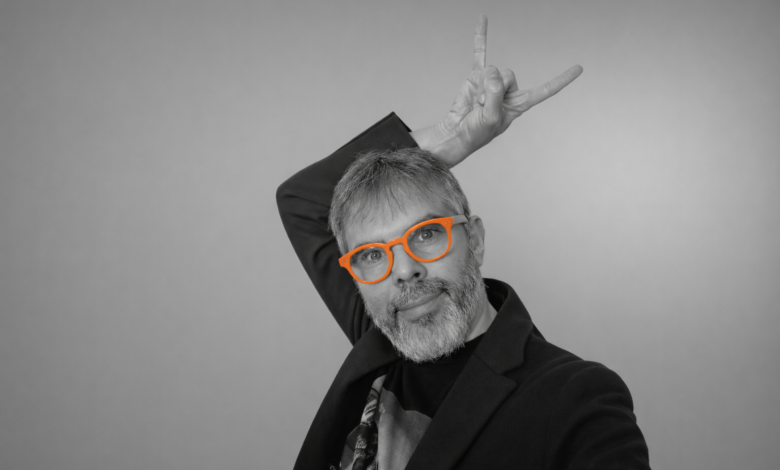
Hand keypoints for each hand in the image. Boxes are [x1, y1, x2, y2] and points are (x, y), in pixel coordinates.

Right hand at [410, 15, 582, 166]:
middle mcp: (509, 90)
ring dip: (482, 86)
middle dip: (495, 88)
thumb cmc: (476, 132)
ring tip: (476, 101)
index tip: (578, 68)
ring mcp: (492, 81)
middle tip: (484, 105)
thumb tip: (493, 74)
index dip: (561, 80)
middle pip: (510, 75)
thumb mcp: (491, 118)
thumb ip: (494, 96)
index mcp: (520, 103)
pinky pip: (480, 53)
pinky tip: (483, 19)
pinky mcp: (477, 76)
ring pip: (495, 70)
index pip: (545, 90)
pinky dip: (481, 37)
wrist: (456, 132)